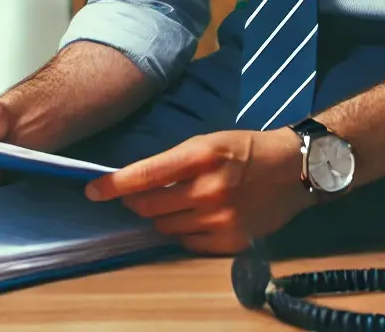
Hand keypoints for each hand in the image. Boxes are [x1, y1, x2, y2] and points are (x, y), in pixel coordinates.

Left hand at [84, 128, 308, 254]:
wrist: (292, 170)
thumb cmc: (245, 149)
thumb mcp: (208, 142)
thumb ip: (174, 162)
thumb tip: (138, 182)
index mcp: (200, 156)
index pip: (145, 174)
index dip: (114, 184)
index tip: (92, 190)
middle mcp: (208, 189)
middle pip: (149, 206)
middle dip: (133, 202)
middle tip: (134, 196)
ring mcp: (220, 218)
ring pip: (165, 227)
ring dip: (159, 217)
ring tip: (172, 203)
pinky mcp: (230, 241)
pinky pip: (187, 243)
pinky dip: (181, 232)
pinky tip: (193, 218)